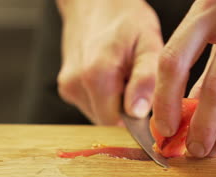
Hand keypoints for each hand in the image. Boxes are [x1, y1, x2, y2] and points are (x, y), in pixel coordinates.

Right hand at [56, 0, 162, 124]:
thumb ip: (145, 80)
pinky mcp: (66, 87)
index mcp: (98, 76)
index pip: (118, 126)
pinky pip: (91, 105)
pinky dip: (104, 99)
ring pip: (98, 115)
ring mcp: (68, 86)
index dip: (136, 123)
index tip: (147, 106)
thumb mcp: (149, 44)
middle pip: (107, 123)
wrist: (96, 2)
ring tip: (123, 77)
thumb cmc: (126, 21)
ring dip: (114, 105)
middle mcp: (76, 83)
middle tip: (135, 84)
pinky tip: (111, 77)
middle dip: (125, 113)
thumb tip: (138, 114)